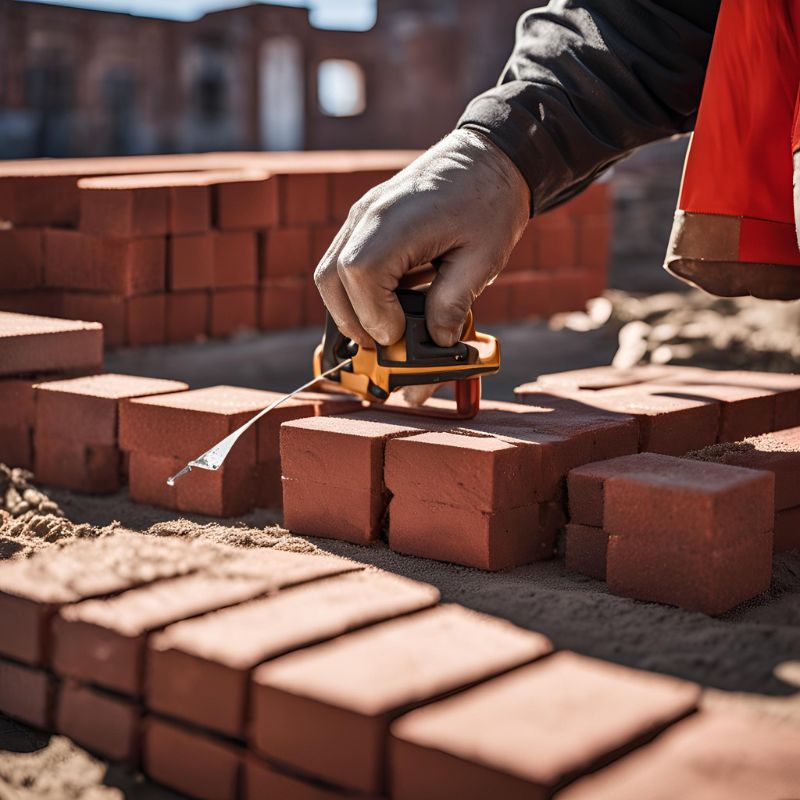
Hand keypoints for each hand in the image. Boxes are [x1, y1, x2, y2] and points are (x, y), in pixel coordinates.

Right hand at [314, 129, 530, 348]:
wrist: (488, 157)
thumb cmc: (489, 202)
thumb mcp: (483, 259)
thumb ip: (454, 304)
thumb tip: (438, 342)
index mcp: (397, 221)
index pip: (359, 274)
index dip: (374, 314)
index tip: (401, 333)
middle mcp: (368, 215)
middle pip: (330, 277)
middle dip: (353, 321)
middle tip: (387, 342)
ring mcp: (361, 216)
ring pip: (329, 273)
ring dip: (350, 309)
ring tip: (385, 328)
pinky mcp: (365, 222)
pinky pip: (342, 262)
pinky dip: (356, 292)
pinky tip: (388, 303)